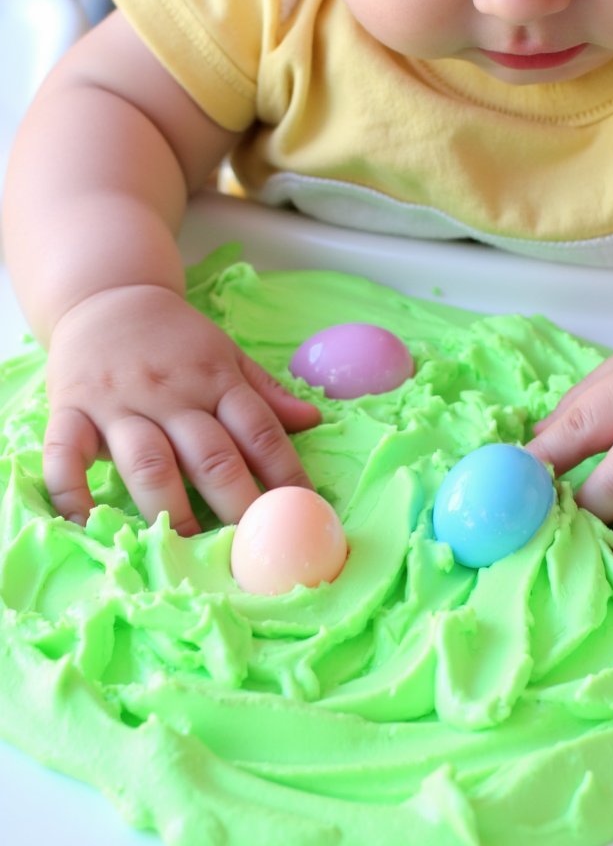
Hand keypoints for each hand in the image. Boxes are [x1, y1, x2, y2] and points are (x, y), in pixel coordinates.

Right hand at [43, 284, 320, 534]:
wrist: (107, 296)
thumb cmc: (174, 339)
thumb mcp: (225, 353)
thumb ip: (265, 393)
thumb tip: (313, 422)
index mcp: (215, 379)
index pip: (260, 430)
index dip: (285, 474)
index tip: (302, 513)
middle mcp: (170, 393)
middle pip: (210, 454)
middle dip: (236, 502)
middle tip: (253, 548)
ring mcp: (118, 402)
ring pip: (148, 462)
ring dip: (169, 508)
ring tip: (187, 549)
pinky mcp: (71, 409)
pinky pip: (65, 453)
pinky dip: (71, 490)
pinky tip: (86, 524)